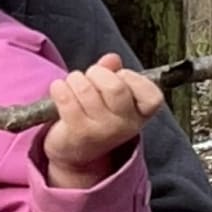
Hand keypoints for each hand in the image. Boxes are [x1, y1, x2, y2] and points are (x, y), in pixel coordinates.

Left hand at [43, 53, 164, 187]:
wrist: (74, 153)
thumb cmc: (95, 117)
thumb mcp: (110, 97)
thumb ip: (113, 74)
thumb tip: (111, 59)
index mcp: (140, 114)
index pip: (152, 94)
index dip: (130, 77)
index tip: (118, 78)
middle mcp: (125, 125)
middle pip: (115, 87)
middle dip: (97, 74)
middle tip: (88, 78)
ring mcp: (102, 131)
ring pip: (86, 90)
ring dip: (75, 80)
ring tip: (72, 84)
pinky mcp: (78, 132)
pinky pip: (66, 99)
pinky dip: (59, 88)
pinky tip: (59, 90)